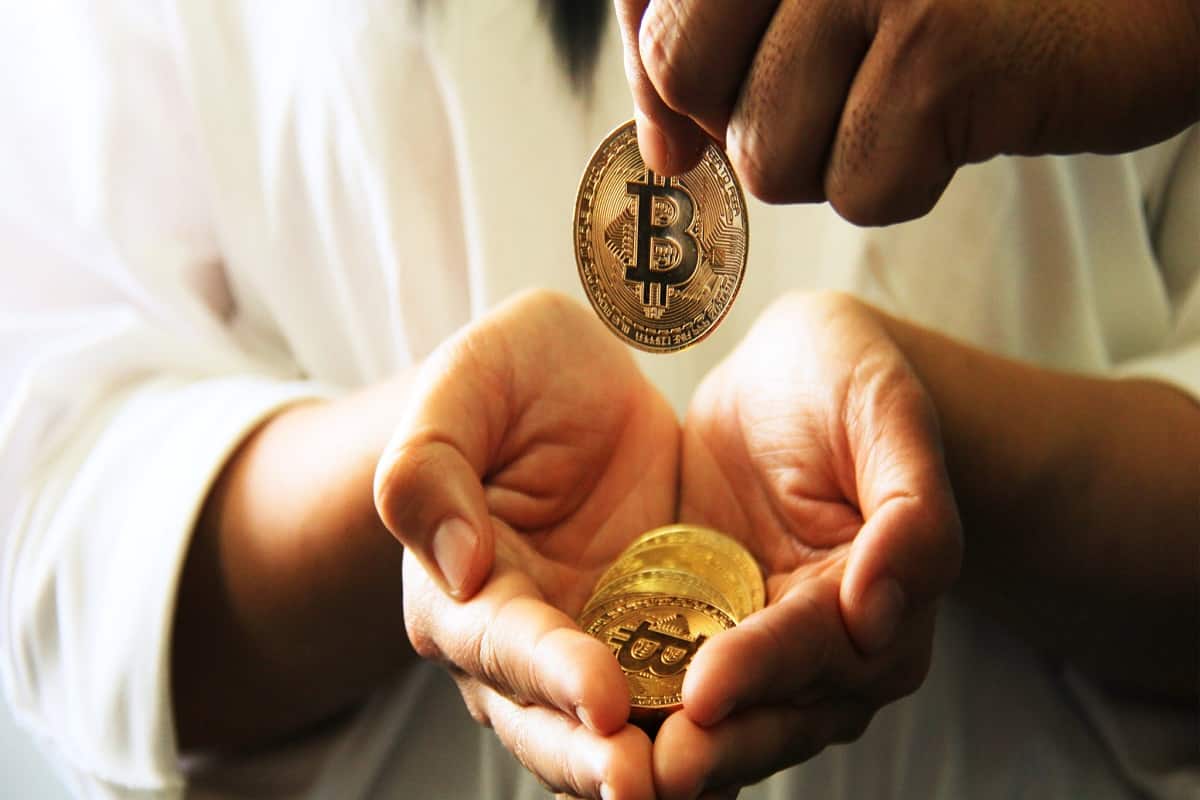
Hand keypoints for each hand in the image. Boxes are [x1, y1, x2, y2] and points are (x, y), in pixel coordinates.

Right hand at [374, 290, 676, 799]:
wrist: (576, 379)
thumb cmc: (510, 374)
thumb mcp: (464, 385)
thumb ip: (430, 468)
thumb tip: (458, 568)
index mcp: (455, 587)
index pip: (499, 641)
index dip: (549, 673)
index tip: (604, 698)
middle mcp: (515, 637)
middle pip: (545, 719)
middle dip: (592, 756)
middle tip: (646, 784)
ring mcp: (583, 647)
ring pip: (608, 732)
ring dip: (650, 764)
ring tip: (700, 785)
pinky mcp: (646, 639)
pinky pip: (672, 698)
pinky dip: (703, 728)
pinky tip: (744, 742)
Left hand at [615, 0, 1199, 222]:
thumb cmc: (968, 2)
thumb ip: (719, 49)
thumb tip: (663, 152)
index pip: (648, 17)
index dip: (667, 83)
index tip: (707, 110)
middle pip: (686, 79)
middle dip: (752, 118)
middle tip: (839, 89)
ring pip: (766, 155)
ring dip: (837, 156)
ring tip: (907, 97)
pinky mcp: (942, 54)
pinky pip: (859, 190)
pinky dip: (909, 182)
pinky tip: (960, 118)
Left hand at [653, 292, 961, 797]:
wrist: (788, 376)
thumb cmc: (846, 378)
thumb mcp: (888, 413)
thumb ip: (909, 511)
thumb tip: (879, 612)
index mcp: (886, 593)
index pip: (823, 644)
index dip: (765, 668)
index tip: (704, 691)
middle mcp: (831, 641)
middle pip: (778, 711)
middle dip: (719, 744)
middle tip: (656, 772)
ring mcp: (765, 643)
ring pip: (728, 719)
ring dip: (675, 751)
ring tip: (613, 776)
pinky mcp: (708, 632)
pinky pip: (674, 683)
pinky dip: (639, 713)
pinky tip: (590, 734)